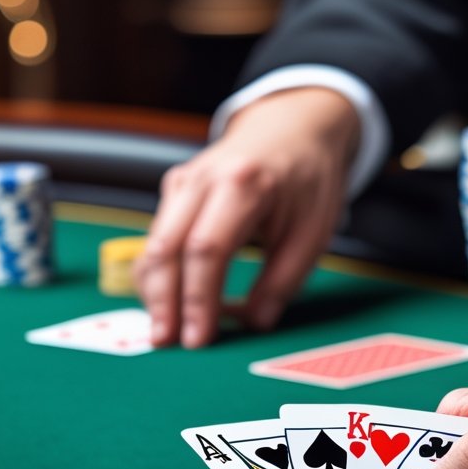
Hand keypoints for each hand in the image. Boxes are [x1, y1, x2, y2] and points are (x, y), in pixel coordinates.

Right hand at [134, 87, 359, 348]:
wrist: (292, 125)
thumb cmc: (307, 179)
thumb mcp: (313, 231)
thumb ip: (284, 280)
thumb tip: (254, 324)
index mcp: (243, 184)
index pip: (207, 249)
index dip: (199, 300)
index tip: (200, 338)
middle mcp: (202, 179)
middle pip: (167, 247)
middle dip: (163, 301)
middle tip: (166, 343)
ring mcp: (183, 182)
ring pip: (154, 244)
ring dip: (154, 292)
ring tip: (162, 333)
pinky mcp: (175, 190)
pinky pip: (158, 238)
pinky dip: (159, 274)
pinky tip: (166, 305)